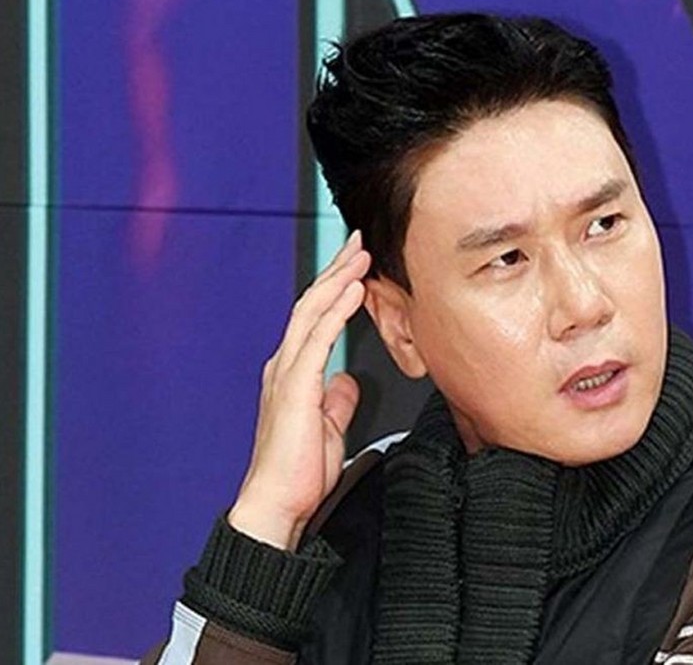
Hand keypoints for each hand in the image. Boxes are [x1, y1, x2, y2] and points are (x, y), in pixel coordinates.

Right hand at [228, 230, 369, 549]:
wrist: (276, 505)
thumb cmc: (298, 474)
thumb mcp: (328, 428)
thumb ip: (336, 400)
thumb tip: (346, 380)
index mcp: (293, 373)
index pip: (315, 318)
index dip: (336, 287)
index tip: (357, 264)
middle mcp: (285, 365)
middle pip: (312, 304)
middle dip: (337, 270)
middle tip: (358, 242)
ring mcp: (287, 373)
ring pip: (312, 311)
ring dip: (339, 279)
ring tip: (360, 254)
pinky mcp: (296, 387)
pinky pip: (318, 338)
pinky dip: (337, 309)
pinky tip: (354, 289)